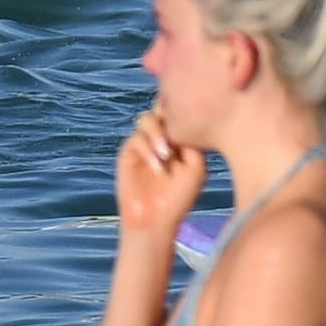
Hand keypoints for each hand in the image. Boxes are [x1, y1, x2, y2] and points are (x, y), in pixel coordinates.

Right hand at [114, 107, 204, 236]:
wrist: (156, 220)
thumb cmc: (180, 196)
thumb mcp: (195, 167)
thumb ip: (192, 142)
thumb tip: (187, 120)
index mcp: (182, 137)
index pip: (181, 111)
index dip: (186, 105)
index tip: (197, 109)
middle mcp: (162, 136)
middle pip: (161, 106)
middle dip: (169, 112)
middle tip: (178, 130)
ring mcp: (144, 143)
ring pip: (146, 119)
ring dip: (158, 133)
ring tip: (168, 154)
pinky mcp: (128, 154)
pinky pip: (135, 140)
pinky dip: (148, 150)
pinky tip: (159, 167)